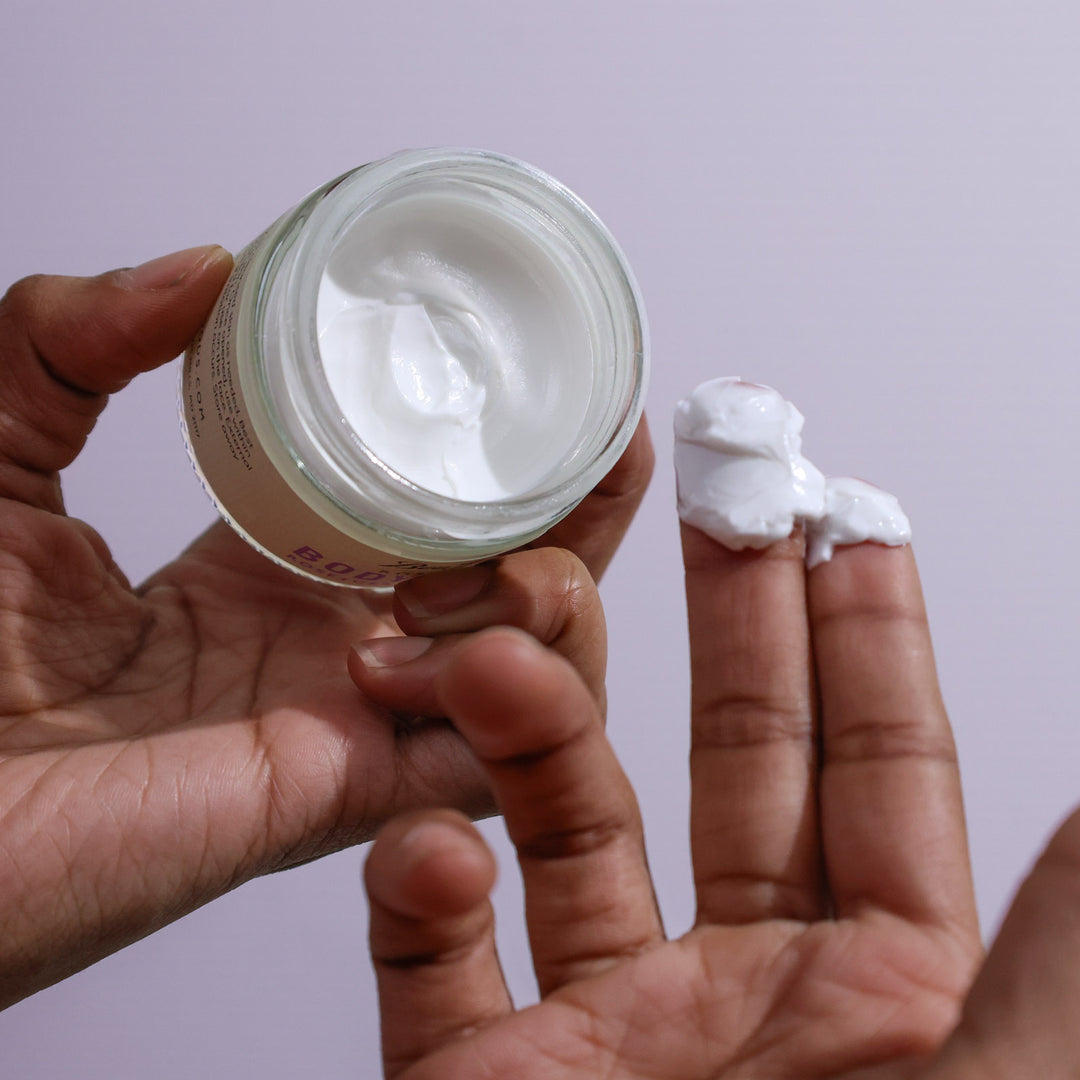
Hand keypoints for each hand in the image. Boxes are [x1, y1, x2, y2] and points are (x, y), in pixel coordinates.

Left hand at [0, 248, 651, 1007]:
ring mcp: (346, 726)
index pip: (422, 512)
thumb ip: (69, 342)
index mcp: (263, 574)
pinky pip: (484, 758)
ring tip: (500, 565)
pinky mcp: (343, 801)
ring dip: (558, 604)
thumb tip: (203, 264)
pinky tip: (479, 646)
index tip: (548, 384)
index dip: (499, 456)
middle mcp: (325, 648)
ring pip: (532, 674)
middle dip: (582, 515)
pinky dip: (520, 697)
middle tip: (614, 445)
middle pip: (509, 585)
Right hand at [365, 530, 1078, 1076]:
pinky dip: (417, 900)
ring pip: (562, 829)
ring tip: (495, 661)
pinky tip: (425, 855)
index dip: (865, 637)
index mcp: (881, 1001)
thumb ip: (1057, 954)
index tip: (843, 522)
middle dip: (725, 628)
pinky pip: (432, 966)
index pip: (880, 771)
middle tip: (717, 505)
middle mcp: (745, 1004)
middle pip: (729, 764)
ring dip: (527, 736)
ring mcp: (606, 1041)